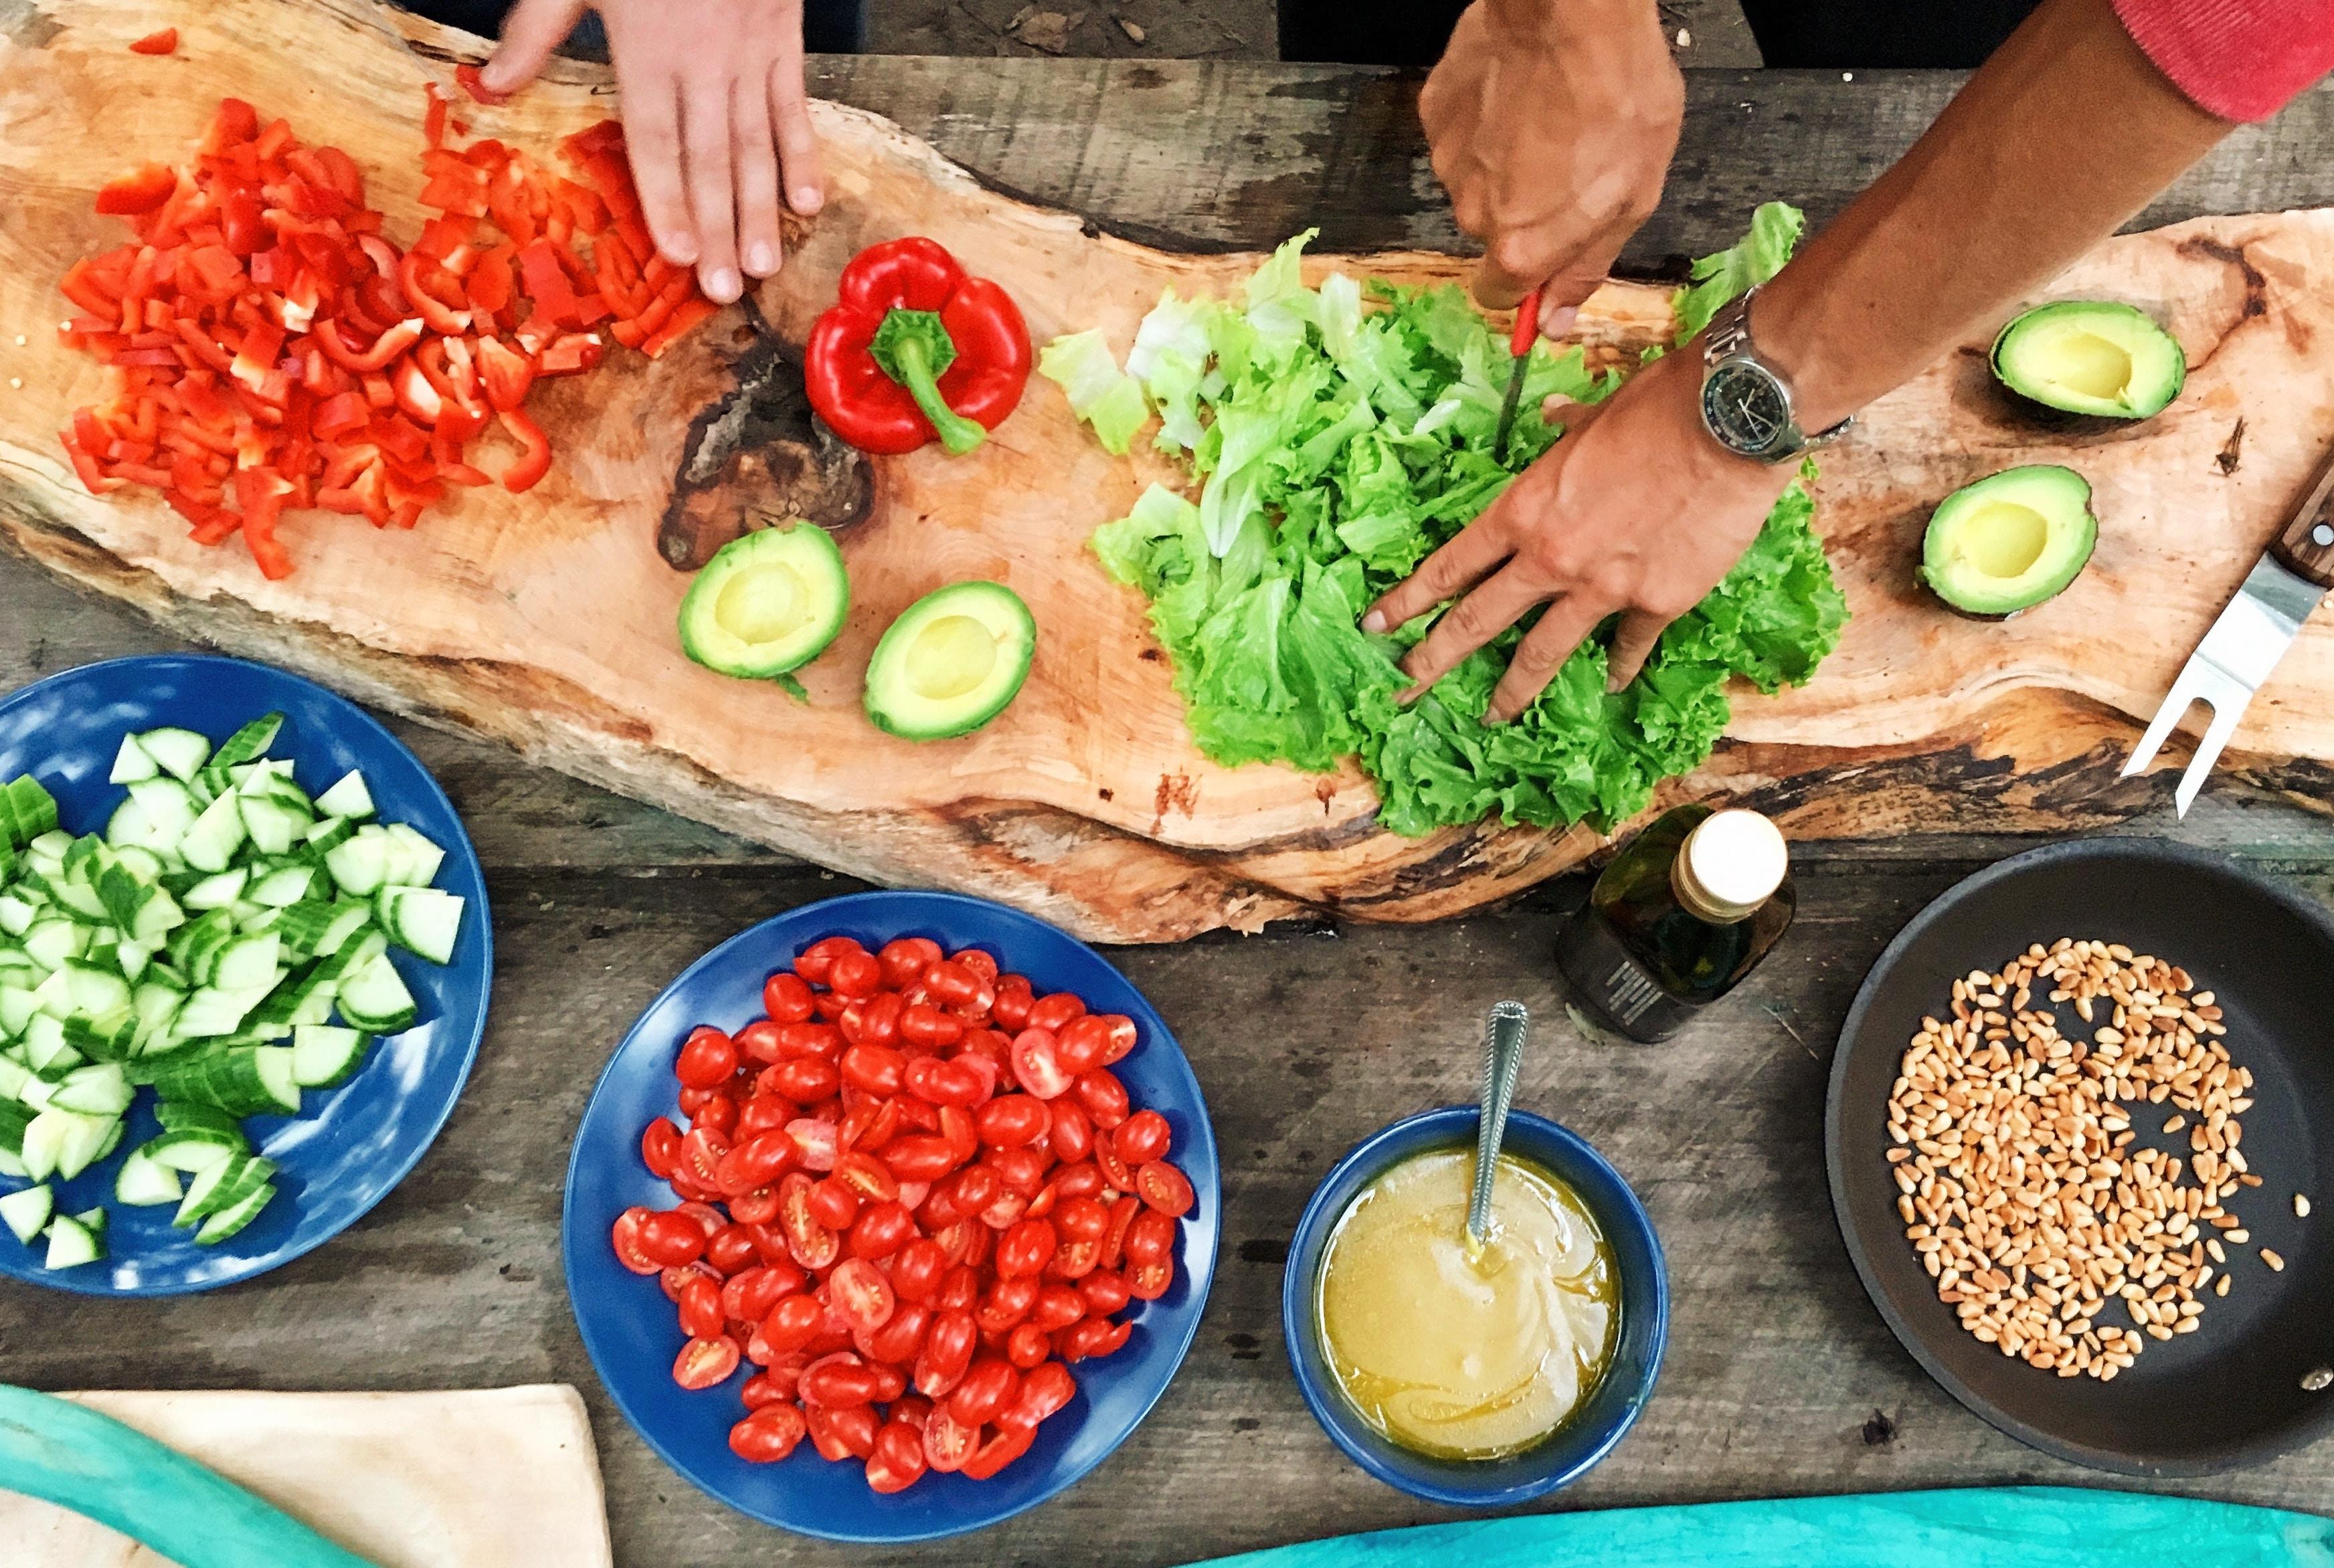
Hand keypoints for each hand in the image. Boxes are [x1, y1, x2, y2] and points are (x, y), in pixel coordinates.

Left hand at [484, 0, 824, 304]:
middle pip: (709, 158)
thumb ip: (538, 29)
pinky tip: (805, 203)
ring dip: (760, 209)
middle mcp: (703, 61)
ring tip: (760, 265)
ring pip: (755, 144)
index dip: (665, 199)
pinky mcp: (784, 40)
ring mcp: (750, 54)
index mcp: (647, 47)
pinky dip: (803, 155)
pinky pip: (795, 107)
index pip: (656, 139)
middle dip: (716, 226)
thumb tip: (491, 85)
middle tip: (723, 288)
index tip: (674, 253)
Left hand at [1361, 349, 1791, 722]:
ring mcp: (1602, 588)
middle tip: (1404, 689)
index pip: (1451, 566)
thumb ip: (1565, 433)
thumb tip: (1552, 420)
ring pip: (1542, 652)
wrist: (1731, 421)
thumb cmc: (1658, 405)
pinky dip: (1619, 667)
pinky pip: (1628, 646)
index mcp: (1524, 510)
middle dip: (1434, 660)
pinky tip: (1608, 684)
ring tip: (1492, 716)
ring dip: (1513, 690)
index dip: (1409, 600)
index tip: (1377, 626)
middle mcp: (1551, 558)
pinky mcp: (1657, 602)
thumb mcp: (1595, 415)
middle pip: (1478, 621)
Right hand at [1421, 0, 1681, 337]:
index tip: (1550, 255)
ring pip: (1475, 180)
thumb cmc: (1619, 99)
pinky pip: (1461, 134)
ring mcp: (1447, 161)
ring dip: (1506, 163)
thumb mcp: (1632, 198)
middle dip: (1525, 210)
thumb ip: (1587, 267)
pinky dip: (1487, 122)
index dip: (1527, 280)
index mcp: (1519, 247)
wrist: (1574, 12)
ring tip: (1549, 118)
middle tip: (1569, 164)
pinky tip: (1521, 93)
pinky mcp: (1435, 112)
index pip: (1500, 296)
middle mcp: (1472, 214)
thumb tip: (1555, 322)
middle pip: (1492, 233)